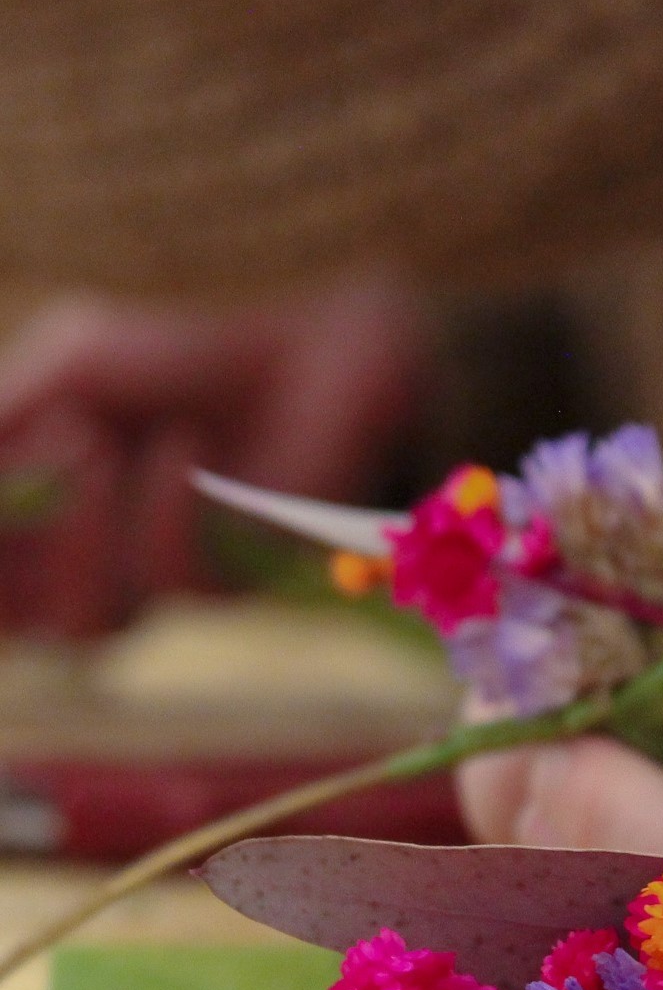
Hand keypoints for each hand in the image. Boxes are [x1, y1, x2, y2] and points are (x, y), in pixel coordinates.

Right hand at [0, 270, 428, 636]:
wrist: (305, 362)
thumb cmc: (181, 363)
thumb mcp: (72, 371)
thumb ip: (0, 420)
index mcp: (32, 525)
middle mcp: (84, 572)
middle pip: (8, 624)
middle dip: (0, 561)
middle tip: (29, 473)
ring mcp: (154, 587)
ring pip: (83, 627)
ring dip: (76, 539)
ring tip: (95, 440)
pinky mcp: (226, 590)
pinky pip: (172, 586)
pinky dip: (163, 512)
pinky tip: (183, 449)